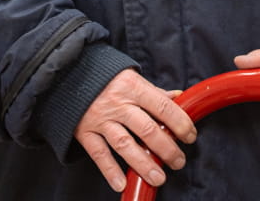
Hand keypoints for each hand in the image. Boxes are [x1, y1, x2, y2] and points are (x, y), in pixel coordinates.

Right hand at [73, 69, 196, 193]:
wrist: (69, 75)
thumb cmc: (106, 78)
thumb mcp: (132, 78)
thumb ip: (155, 92)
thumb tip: (180, 97)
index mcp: (133, 86)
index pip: (163, 107)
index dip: (180, 123)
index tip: (190, 137)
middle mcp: (118, 103)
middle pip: (147, 129)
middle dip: (167, 149)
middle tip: (179, 162)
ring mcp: (101, 119)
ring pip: (125, 145)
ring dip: (144, 164)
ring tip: (159, 178)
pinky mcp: (86, 132)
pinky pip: (99, 154)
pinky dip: (110, 170)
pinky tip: (122, 183)